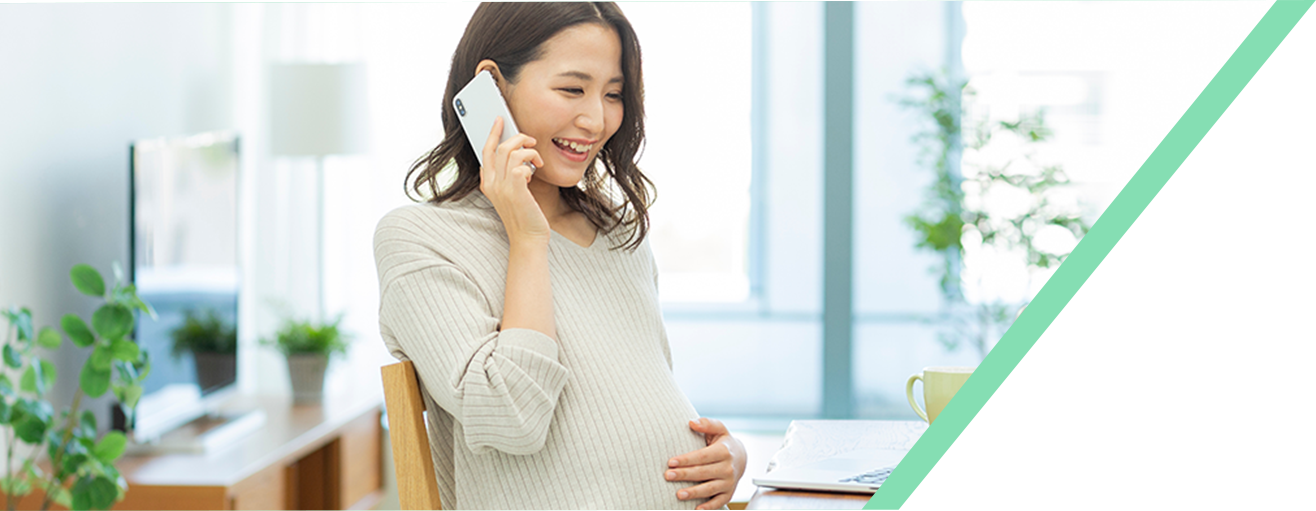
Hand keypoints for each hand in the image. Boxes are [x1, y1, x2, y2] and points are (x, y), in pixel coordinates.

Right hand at [479, 116, 547, 242]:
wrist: (528, 238)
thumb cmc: (523, 216)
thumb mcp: (508, 196)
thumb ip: (505, 178)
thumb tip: (512, 160)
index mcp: (488, 184)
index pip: (486, 151)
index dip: (493, 133)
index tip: (500, 120)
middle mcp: (492, 184)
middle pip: (500, 147)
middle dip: (519, 138)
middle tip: (532, 141)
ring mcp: (502, 187)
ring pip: (512, 152)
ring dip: (529, 151)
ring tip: (537, 161)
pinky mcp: (516, 190)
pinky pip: (521, 164)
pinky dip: (531, 163)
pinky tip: (535, 172)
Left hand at [665, 418, 746, 510]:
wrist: (741, 458)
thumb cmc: (724, 442)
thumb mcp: (719, 429)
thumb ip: (706, 424)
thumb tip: (692, 422)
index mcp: (724, 451)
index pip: (702, 456)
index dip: (686, 460)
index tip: (671, 462)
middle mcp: (728, 468)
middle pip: (703, 472)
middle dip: (684, 475)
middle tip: (668, 476)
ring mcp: (729, 482)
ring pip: (710, 488)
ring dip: (694, 492)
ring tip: (679, 494)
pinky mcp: (729, 493)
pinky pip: (719, 502)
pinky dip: (709, 507)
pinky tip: (697, 509)